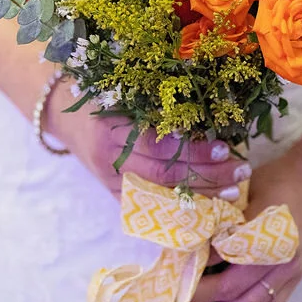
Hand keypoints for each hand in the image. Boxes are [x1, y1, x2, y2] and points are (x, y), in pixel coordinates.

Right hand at [46, 81, 251, 201]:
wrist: (61, 116)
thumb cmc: (98, 95)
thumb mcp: (122, 91)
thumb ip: (155, 104)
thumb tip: (210, 109)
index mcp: (112, 129)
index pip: (159, 146)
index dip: (193, 151)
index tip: (224, 147)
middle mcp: (110, 161)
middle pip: (165, 175)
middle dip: (207, 176)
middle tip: (241, 170)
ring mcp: (111, 183)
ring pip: (162, 197)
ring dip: (202, 196)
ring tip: (233, 191)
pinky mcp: (115, 196)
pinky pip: (153, 209)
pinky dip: (182, 209)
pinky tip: (209, 208)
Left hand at [178, 140, 301, 301]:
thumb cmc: (278, 178)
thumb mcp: (244, 188)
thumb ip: (221, 215)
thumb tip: (187, 240)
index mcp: (264, 232)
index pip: (222, 261)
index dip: (196, 269)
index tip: (168, 275)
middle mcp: (279, 258)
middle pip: (234, 291)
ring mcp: (290, 272)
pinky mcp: (295, 280)